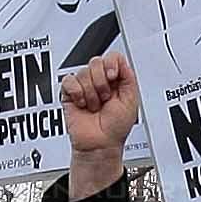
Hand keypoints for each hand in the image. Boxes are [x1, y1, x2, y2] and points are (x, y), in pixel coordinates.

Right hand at [60, 53, 141, 195]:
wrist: (100, 144)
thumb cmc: (116, 128)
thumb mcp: (132, 100)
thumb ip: (128, 76)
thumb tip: (119, 62)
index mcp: (116, 80)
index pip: (112, 57)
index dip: (111, 65)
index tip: (113, 78)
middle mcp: (99, 81)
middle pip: (96, 61)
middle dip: (101, 82)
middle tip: (104, 98)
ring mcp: (84, 86)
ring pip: (83, 72)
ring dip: (90, 92)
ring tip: (94, 105)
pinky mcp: (69, 94)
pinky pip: (68, 81)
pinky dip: (77, 92)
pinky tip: (82, 103)